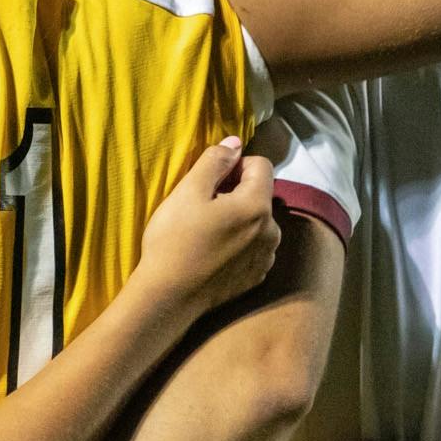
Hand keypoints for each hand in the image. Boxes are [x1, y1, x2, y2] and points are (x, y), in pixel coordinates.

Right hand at [133, 137, 281, 321]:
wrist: (168, 297)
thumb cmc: (174, 239)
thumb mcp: (188, 191)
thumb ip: (215, 161)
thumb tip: (236, 143)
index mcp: (257, 206)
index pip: (261, 165)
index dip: (235, 165)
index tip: (210, 181)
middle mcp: (271, 231)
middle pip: (259, 195)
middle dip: (236, 192)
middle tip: (202, 207)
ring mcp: (266, 257)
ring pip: (257, 222)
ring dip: (238, 218)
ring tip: (207, 231)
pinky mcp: (256, 278)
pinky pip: (254, 247)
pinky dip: (239, 243)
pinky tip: (213, 252)